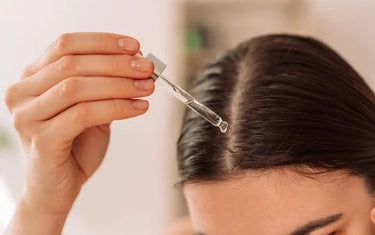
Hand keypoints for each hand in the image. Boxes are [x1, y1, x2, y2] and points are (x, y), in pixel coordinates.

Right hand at [4, 32, 153, 233]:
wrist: (56, 188)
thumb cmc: (74, 146)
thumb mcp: (90, 108)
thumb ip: (105, 86)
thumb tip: (136, 64)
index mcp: (32, 78)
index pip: (66, 45)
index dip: (102, 42)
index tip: (135, 47)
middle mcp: (23, 93)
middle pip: (72, 64)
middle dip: (116, 64)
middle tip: (147, 69)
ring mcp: (27, 117)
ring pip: (76, 87)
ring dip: (119, 84)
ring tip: (146, 87)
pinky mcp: (41, 140)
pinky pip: (83, 114)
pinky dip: (116, 107)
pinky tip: (138, 108)